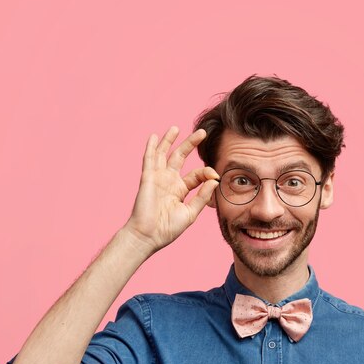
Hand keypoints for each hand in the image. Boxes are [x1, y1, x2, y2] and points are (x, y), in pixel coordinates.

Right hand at [124, 127, 218, 253]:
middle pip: (181, 157)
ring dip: (170, 140)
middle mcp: (170, 181)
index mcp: (181, 190)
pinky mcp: (148, 178)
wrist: (149, 236)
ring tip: (176, 128)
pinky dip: (152, 147)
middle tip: (202, 132)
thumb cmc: (168, 228)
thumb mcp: (191, 212)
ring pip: (164, 154)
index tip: (215, 175)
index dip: (207, 172)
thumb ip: (202, 196)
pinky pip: (149, 159)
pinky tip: (154, 136)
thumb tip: (214, 180)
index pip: (196, 174)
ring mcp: (158, 178)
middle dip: (190, 144)